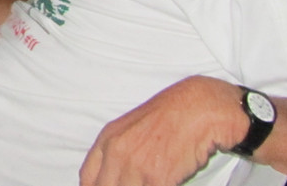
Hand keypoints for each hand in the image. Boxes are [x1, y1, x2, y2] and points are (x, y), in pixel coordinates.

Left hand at [80, 76, 242, 185]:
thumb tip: (113, 177)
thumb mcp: (132, 129)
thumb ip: (117, 153)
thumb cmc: (171, 117)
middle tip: (137, 183)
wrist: (200, 108)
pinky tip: (166, 182)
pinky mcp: (157, 177)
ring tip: (153, 181)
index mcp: (107, 140)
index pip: (87, 179)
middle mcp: (116, 152)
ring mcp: (135, 165)